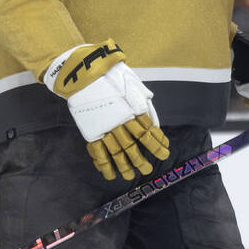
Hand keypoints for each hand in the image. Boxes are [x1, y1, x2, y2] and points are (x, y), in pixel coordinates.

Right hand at [43, 40, 169, 180]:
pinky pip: (98, 152)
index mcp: (131, 109)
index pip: (148, 131)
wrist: (84, 73)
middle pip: (133, 146)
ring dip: (124, 166)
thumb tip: (152, 123)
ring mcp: (104, 127)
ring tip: (130, 175)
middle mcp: (119, 121)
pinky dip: (103, 165)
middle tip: (148, 169)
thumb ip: (142, 105)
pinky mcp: (90, 130)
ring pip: (116, 152)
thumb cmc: (111, 77)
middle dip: (142, 160)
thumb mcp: (132, 86)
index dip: (157, 144)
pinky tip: (109, 174)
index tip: (164, 152)